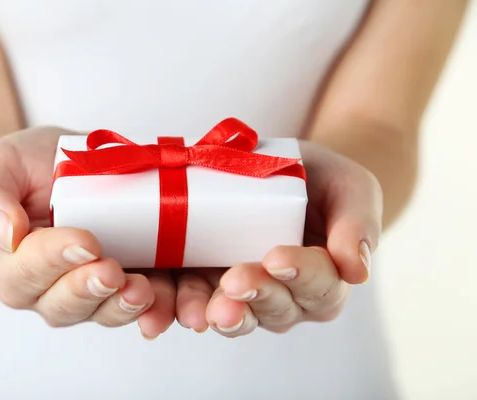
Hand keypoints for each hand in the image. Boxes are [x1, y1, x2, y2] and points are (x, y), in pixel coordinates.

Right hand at [0, 127, 174, 336]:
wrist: (73, 162)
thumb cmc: (30, 167)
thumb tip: (6, 234)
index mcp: (17, 265)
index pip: (26, 275)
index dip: (53, 262)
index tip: (83, 241)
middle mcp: (54, 287)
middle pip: (66, 306)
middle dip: (91, 291)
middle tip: (113, 270)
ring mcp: (97, 288)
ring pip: (106, 312)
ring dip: (125, 306)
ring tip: (143, 289)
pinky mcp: (134, 280)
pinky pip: (147, 305)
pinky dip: (161, 307)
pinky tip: (173, 303)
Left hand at [173, 140, 382, 336]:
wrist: (288, 174)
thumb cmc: (324, 182)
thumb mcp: (350, 189)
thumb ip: (358, 224)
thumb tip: (357, 270)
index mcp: (325, 278)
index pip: (319, 284)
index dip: (300, 275)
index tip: (277, 259)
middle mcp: (287, 296)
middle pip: (275, 307)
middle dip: (254, 296)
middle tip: (235, 282)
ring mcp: (246, 293)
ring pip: (235, 314)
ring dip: (216, 312)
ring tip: (201, 310)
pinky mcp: (209, 282)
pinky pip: (196, 302)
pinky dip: (179, 307)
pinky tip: (164, 311)